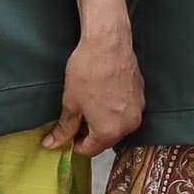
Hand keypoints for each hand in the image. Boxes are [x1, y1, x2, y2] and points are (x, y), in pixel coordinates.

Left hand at [46, 20, 144, 154]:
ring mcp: (138, 110)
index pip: (90, 150)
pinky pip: (126, 111)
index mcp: (110, 131)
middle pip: (106, 140)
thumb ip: (64, 128)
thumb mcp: (71, 103)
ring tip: (89, 104)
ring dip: (103, 121)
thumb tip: (52, 144)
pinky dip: (114, 109)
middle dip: (90, 133)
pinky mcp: (141, 95)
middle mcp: (128, 125)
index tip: (66, 134)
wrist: (108, 43)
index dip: (74, 144)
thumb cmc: (88, 71)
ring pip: (117, 125)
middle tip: (75, 118)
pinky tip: (103, 94)